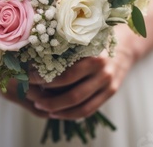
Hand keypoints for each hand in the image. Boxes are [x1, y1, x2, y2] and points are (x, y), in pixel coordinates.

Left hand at [4, 25, 138, 119]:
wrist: (125, 44)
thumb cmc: (95, 38)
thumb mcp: (82, 37)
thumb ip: (64, 45)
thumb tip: (31, 56)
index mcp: (92, 54)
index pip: (64, 73)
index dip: (43, 78)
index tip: (27, 77)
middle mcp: (102, 70)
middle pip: (71, 93)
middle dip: (47, 98)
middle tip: (31, 96)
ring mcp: (108, 83)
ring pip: (79, 104)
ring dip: (57, 109)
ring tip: (40, 106)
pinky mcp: (111, 92)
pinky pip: (89, 110)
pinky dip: (70, 114)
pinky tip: (56, 113)